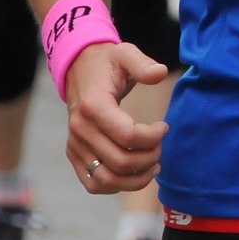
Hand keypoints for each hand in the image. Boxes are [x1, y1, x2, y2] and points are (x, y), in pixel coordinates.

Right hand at [64, 41, 170, 193]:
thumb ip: (143, 64)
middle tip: (160, 147)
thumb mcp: (125, 54)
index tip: (164, 127)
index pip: (128, 136)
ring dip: (135, 179)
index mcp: (93, 106)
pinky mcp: (74, 154)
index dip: (153, 137)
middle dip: (149, 158)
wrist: (78, 69)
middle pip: (120, 162)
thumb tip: (160, 73)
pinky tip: (134, 174)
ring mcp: (75, 145)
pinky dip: (116, 186)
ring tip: (153, 167)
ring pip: (107, 179)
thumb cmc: (107, 63)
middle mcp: (80, 129)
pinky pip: (93, 183)